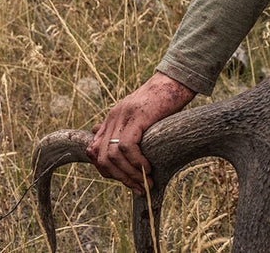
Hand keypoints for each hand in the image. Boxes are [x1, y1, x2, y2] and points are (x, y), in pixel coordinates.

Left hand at [89, 71, 195, 193]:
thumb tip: (109, 148)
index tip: (126, 181)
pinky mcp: (137, 116)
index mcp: (111, 119)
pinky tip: (148, 167)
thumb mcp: (139, 118)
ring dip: (129, 174)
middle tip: (137, 187)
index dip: (106, 171)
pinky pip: (127, 146)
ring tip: (145, 182)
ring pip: (112, 155)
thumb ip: (125, 131)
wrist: (174, 82)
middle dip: (119, 177)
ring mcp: (123, 116)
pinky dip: (136, 162)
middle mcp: (113, 117)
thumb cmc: (162, 103)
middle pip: (101, 157)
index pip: (94, 151)